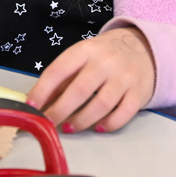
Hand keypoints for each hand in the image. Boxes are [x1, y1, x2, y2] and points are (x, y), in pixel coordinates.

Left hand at [27, 27, 154, 132]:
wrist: (144, 48)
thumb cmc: (105, 55)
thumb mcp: (81, 57)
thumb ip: (61, 79)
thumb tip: (37, 102)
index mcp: (86, 49)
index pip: (59, 70)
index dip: (42, 90)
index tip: (30, 107)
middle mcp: (106, 62)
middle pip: (80, 90)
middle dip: (60, 110)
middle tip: (48, 123)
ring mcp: (124, 77)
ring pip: (101, 104)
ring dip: (82, 120)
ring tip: (69, 128)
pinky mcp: (139, 92)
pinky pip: (124, 113)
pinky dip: (110, 124)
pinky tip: (98, 128)